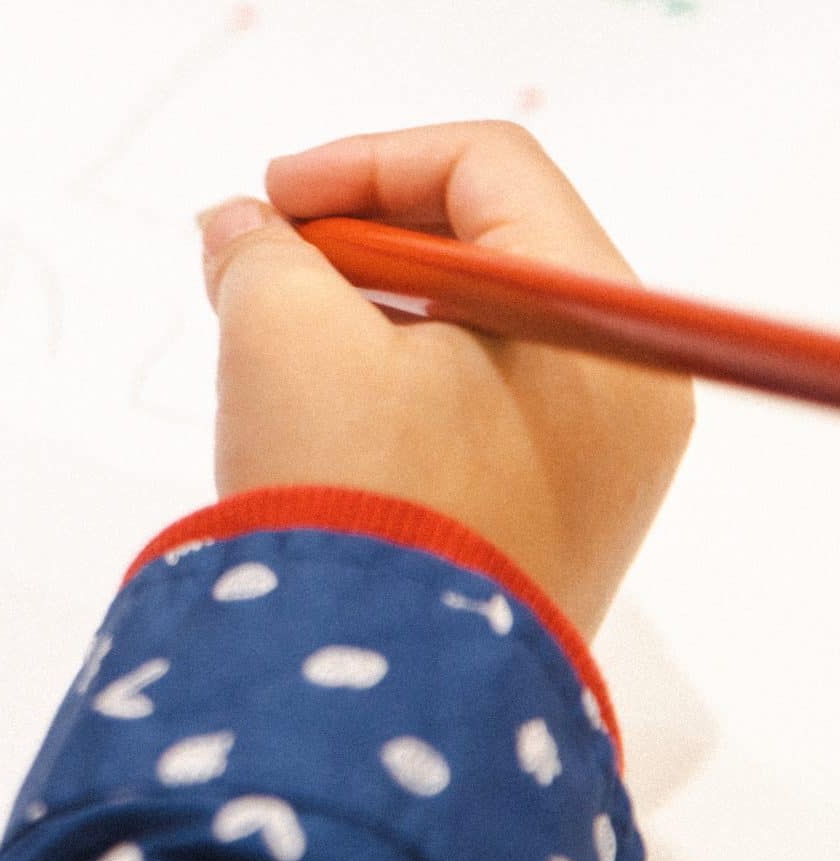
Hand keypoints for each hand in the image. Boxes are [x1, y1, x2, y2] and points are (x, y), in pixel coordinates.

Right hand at [197, 121, 693, 634]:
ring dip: (362, 310)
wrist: (373, 698)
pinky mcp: (544, 523)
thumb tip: (238, 227)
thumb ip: (258, 249)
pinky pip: (472, 407)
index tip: (270, 199)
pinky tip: (312, 408)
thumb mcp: (283, 332)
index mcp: (593, 321)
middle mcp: (622, 389)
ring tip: (268, 339)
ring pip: (472, 327)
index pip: (486, 167)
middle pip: (486, 244)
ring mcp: (592, 466)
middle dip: (354, 239)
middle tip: (259, 262)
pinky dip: (390, 380)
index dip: (362, 162)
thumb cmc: (353, 499)